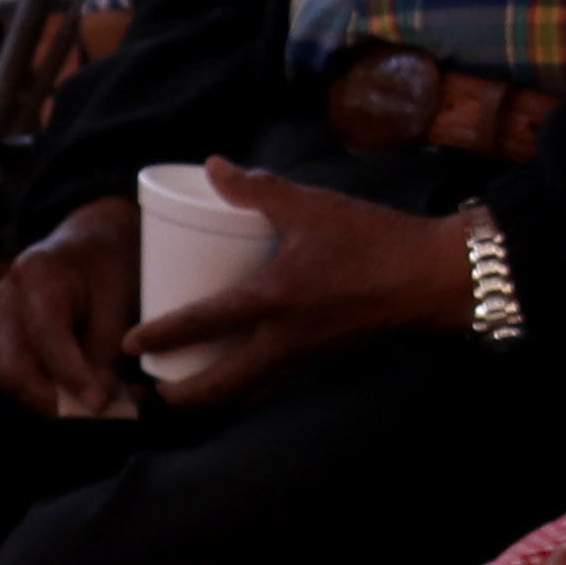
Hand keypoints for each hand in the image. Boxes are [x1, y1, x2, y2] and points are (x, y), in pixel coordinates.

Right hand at [0, 200, 143, 421]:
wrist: (93, 238)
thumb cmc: (110, 260)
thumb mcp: (120, 294)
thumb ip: (107, 348)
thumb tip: (101, 402)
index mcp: (37, 275)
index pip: (47, 338)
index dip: (72, 376)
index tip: (102, 404)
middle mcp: (8, 298)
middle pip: (16, 369)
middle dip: (56, 402)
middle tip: (102, 415)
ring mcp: (2, 317)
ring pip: (17, 377)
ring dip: (57, 402)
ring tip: (105, 407)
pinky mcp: (9, 334)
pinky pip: (25, 371)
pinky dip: (55, 390)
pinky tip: (90, 395)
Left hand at [130, 164, 479, 409]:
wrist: (436, 278)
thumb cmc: (376, 241)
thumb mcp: (313, 206)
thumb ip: (259, 189)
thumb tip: (214, 167)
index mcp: (271, 300)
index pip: (200, 324)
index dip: (159, 335)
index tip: (128, 344)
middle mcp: (284, 340)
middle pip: (220, 386)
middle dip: (184, 396)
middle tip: (157, 391)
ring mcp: (308, 356)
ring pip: (250, 392)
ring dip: (218, 397)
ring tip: (196, 390)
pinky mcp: (329, 357)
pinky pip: (279, 382)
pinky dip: (255, 387)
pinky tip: (252, 374)